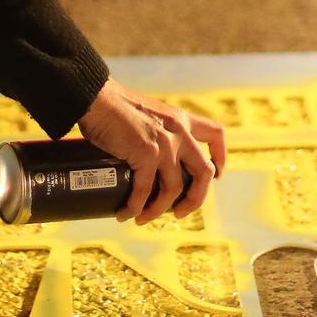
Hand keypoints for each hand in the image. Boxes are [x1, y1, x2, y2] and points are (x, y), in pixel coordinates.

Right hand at [76, 80, 226, 224]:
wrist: (96, 98)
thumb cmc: (114, 106)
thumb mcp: (149, 114)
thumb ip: (157, 131)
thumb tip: (148, 161)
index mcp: (181, 119)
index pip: (215, 134)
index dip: (220, 158)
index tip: (216, 175)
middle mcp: (179, 131)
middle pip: (204, 172)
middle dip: (196, 198)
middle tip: (180, 212)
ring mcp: (165, 143)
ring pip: (175, 189)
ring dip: (159, 210)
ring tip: (144, 218)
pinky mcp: (146, 153)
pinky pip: (145, 190)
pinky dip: (135, 206)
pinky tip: (126, 213)